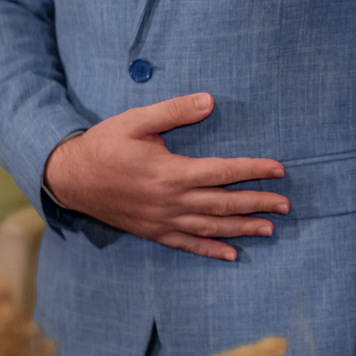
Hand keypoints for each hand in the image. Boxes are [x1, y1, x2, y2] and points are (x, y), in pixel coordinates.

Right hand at [43, 93, 287, 259]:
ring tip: (269, 229)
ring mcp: (163, 220)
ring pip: (212, 228)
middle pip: (225, 204)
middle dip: (258, 203)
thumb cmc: (104, 145)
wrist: (69, 178)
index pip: (223, 172)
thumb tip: (209, 100)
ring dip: (243, 229)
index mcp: (172, 173)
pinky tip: (232, 255)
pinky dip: (212, 250)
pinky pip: (188, 244)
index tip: (279, 170)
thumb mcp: (136, 120)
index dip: (254, 171)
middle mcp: (172, 201)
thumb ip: (174, 111)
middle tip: (286, 205)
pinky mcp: (154, 232)